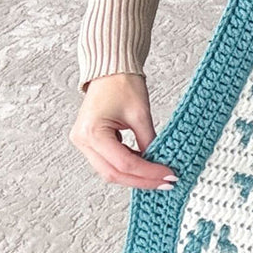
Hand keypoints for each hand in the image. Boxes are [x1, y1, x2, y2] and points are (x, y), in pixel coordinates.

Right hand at [70, 72, 178, 190]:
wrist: (110, 69)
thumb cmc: (122, 83)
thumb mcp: (141, 114)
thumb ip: (149, 141)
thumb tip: (160, 163)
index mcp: (92, 133)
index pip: (124, 164)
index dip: (148, 173)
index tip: (169, 176)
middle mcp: (82, 141)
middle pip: (113, 174)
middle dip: (141, 180)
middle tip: (166, 182)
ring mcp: (83, 143)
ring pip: (110, 171)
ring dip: (135, 176)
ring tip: (158, 176)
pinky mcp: (89, 142)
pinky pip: (109, 162)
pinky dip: (127, 166)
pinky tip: (145, 165)